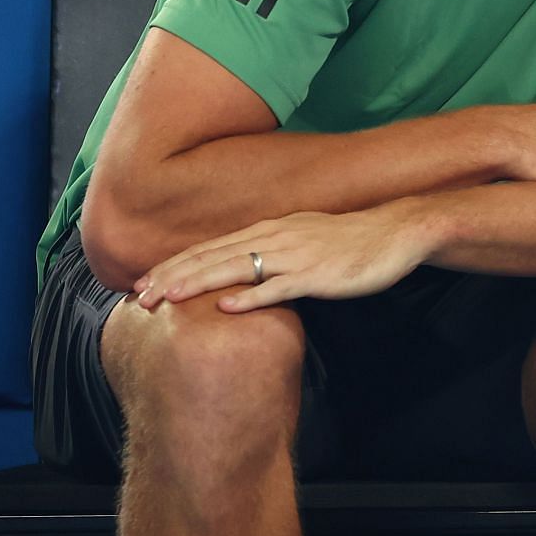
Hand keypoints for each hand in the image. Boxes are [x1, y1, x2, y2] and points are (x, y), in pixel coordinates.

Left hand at [132, 206, 426, 313]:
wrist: (397, 233)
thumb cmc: (352, 241)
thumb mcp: (304, 239)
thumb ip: (271, 251)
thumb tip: (242, 273)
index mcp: (270, 229)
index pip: (211, 247)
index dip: (175, 265)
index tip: (143, 283)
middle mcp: (276, 237)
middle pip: (213, 256)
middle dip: (173, 275)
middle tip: (138, 296)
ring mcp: (296, 255)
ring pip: (236, 268)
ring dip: (199, 282)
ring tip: (166, 297)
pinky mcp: (318, 274)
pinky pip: (279, 286)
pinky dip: (251, 295)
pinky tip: (226, 306)